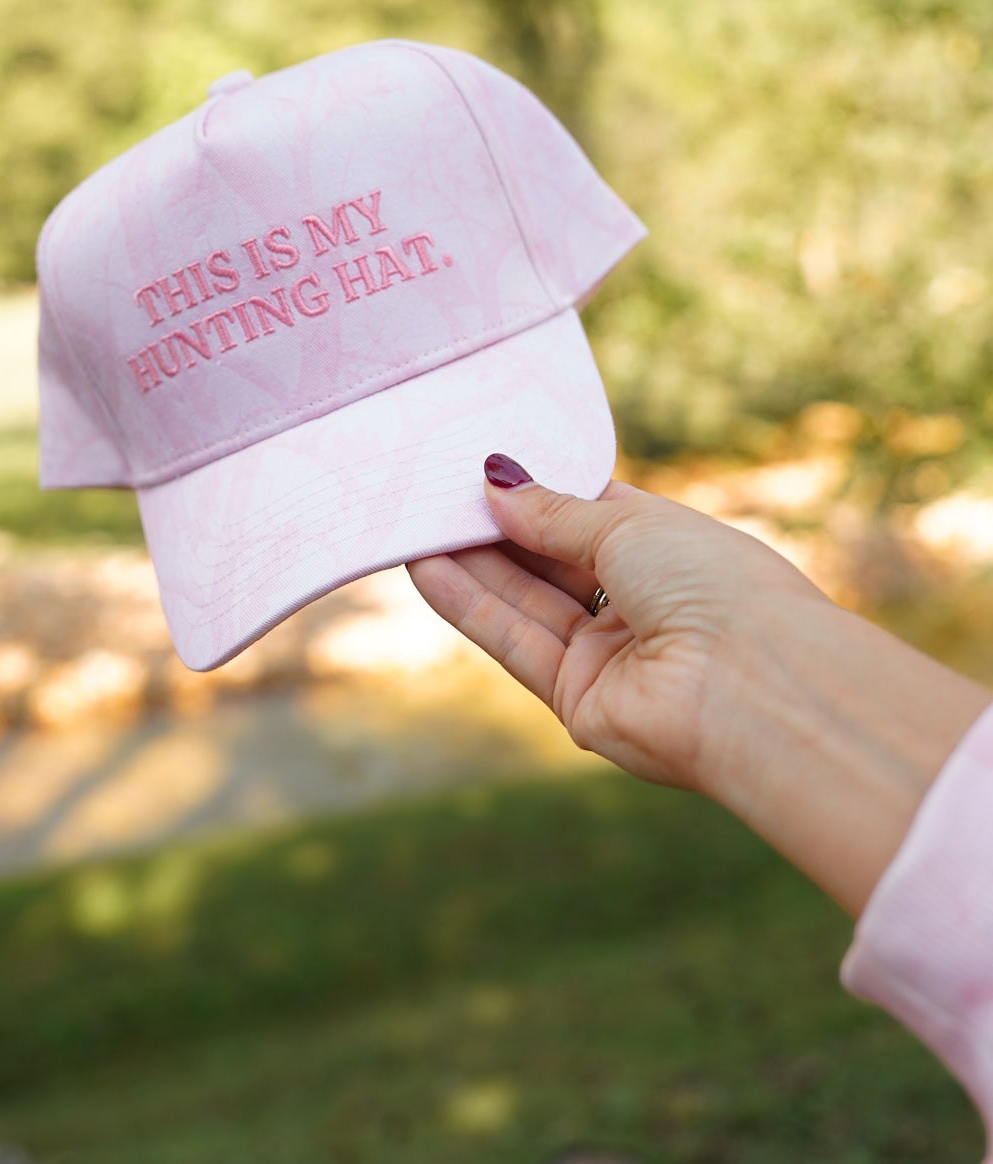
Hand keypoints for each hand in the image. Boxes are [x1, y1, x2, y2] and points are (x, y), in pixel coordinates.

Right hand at [409, 458, 988, 912]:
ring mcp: (608, 655)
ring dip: (469, 563)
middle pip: (548, 560)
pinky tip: (425, 567)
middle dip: (493, 525)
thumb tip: (496, 480)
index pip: (589, 514)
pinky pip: (515, 642)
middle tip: (429, 488)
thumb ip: (552, 512)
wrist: (752, 687)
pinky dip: (470, 605)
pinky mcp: (578, 701)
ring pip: (525, 601)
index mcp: (668, 549)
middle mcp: (639, 603)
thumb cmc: (711, 585)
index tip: (481, 462)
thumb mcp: (627, 526)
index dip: (537, 490)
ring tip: (410, 521)